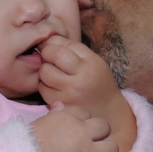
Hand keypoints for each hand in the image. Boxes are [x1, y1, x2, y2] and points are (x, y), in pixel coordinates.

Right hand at [30, 105, 118, 151]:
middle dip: (99, 135)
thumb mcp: (36, 125)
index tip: (76, 131)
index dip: (82, 123)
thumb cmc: (24, 147)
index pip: (86, 113)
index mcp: (67, 119)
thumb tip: (60, 106)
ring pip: (112, 149)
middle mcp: (80, 133)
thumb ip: (53, 116)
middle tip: (91, 144)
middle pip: (105, 127)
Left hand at [38, 35, 136, 151]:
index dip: (52, 43)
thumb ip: (73, 48)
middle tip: (49, 58)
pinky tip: (54, 86)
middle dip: (46, 53)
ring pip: (44, 72)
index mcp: (91, 63)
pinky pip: (43, 89)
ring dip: (45, 70)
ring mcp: (70, 93)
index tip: (52, 47)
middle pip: (52, 55)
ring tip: (53, 73)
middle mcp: (81, 78)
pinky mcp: (62, 105)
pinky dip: (45, 85)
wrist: (108, 112)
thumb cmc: (98, 82)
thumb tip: (47, 39)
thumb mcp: (94, 61)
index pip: (64, 45)